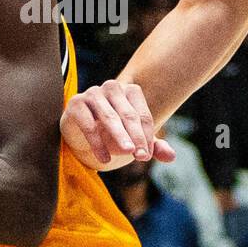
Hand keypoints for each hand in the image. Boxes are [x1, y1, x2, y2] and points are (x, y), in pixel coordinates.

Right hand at [60, 81, 175, 169]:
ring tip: (128, 154)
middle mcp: (112, 88)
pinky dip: (97, 143)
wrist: (81, 136)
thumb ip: (153, 147)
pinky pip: (89, 124)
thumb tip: (172, 157)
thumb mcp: (134, 141)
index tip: (146, 156)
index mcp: (130, 91)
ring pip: (109, 117)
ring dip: (120, 137)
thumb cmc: (112, 135)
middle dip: (137, 137)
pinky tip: (104, 158)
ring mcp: (93, 93)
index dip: (147, 137)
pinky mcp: (76, 103)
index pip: (143, 115)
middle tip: (142, 157)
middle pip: (128, 115)